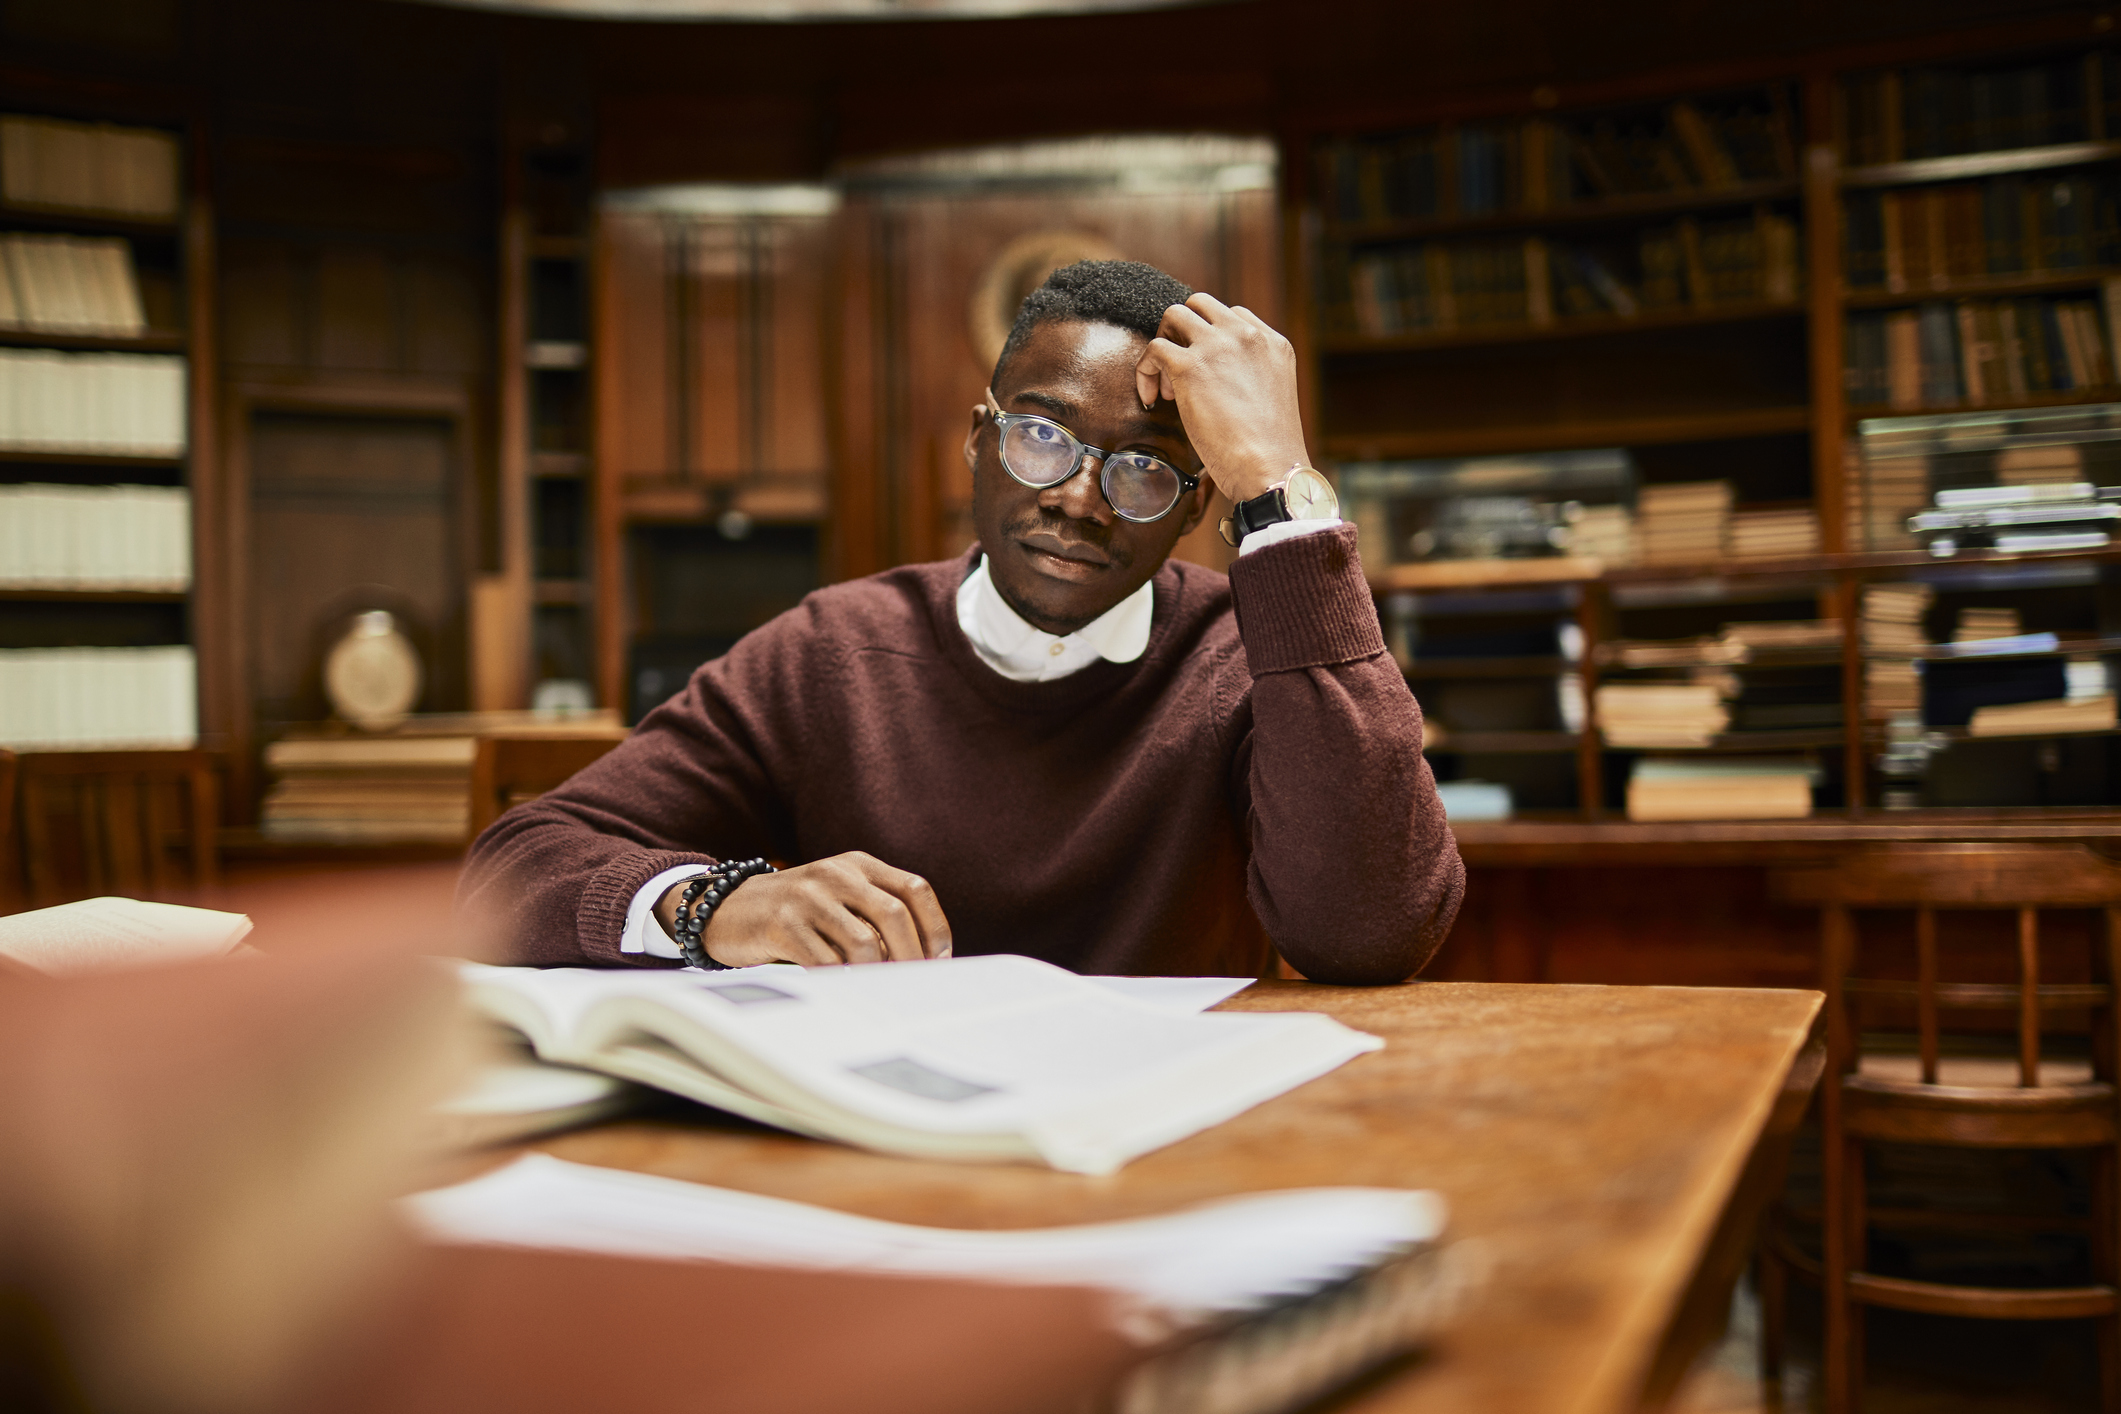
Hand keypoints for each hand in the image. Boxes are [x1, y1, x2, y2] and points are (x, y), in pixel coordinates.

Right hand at [654, 852, 952, 967]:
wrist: (728, 908)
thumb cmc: (798, 912)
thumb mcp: (840, 897)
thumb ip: (877, 915)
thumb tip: (927, 961)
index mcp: (859, 864)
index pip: (915, 888)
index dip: (935, 928)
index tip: (940, 961)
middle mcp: (837, 874)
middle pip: (895, 915)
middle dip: (911, 957)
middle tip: (912, 986)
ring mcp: (808, 897)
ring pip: (863, 944)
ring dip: (876, 974)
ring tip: (874, 990)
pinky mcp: (782, 924)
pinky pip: (825, 963)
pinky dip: (840, 981)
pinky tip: (841, 988)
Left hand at [1134, 293, 1311, 504]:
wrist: (1269, 467)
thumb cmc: (1269, 451)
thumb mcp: (1271, 398)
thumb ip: (1249, 377)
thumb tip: (1217, 385)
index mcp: (1273, 343)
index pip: (1233, 317)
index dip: (1211, 341)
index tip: (1206, 374)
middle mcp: (1246, 336)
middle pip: (1200, 305)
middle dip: (1183, 333)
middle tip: (1178, 373)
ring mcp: (1218, 346)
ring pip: (1173, 315)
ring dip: (1164, 344)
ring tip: (1168, 386)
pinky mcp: (1190, 366)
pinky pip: (1154, 349)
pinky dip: (1144, 371)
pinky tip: (1151, 400)